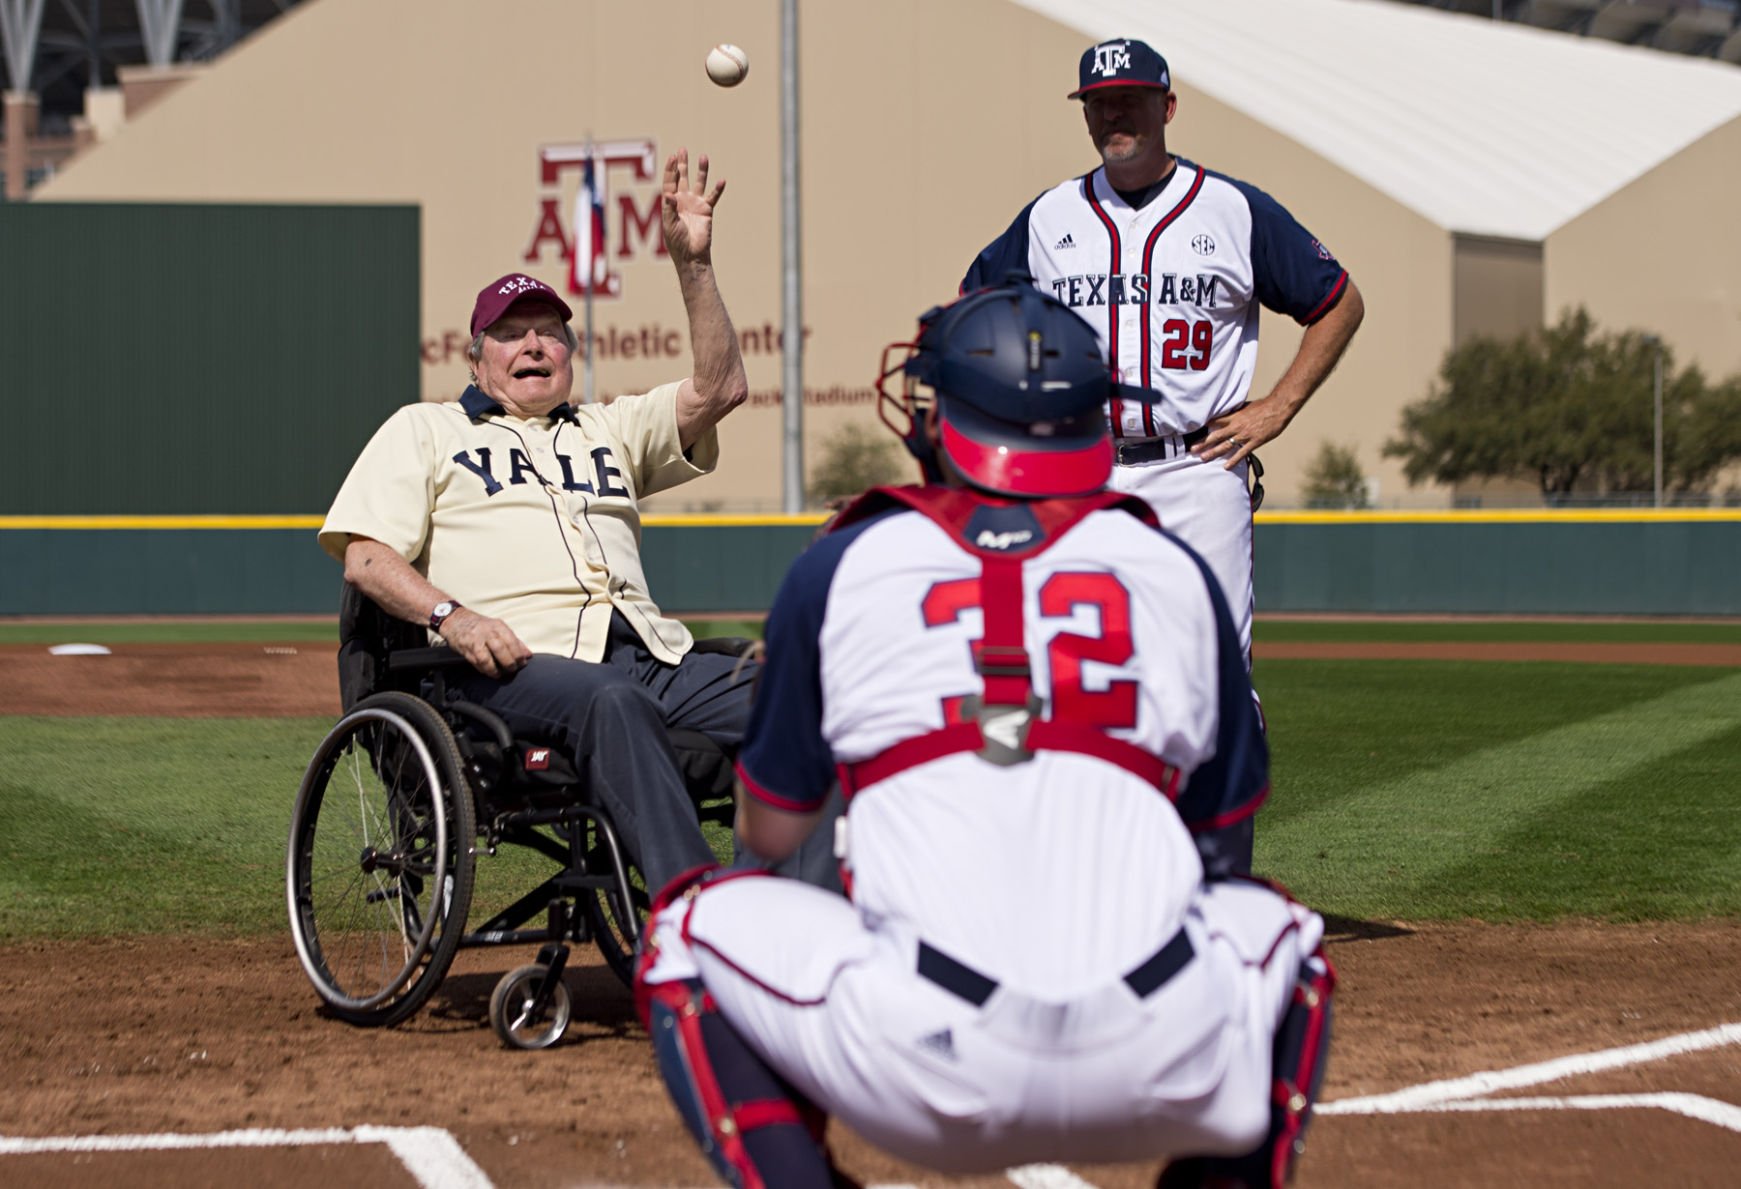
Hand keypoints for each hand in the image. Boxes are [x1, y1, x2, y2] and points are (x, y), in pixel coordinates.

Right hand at [437, 608, 532, 678]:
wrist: (456, 619)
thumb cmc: (481, 626)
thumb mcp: (498, 628)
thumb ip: (514, 641)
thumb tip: (528, 655)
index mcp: (498, 626)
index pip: (512, 641)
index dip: (519, 654)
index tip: (524, 662)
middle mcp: (487, 632)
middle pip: (501, 649)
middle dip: (509, 662)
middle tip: (513, 669)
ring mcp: (475, 641)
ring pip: (487, 658)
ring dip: (496, 669)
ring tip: (501, 673)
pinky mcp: (466, 649)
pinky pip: (477, 662)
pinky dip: (485, 670)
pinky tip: (491, 672)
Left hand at [661, 148, 725, 267]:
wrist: (691, 255)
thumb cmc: (677, 242)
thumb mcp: (669, 225)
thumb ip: (669, 208)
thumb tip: (669, 194)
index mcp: (670, 202)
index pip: (670, 182)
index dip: (671, 169)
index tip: (673, 157)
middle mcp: (683, 200)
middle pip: (682, 178)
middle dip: (682, 164)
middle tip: (682, 150)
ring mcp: (695, 204)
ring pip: (699, 183)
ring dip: (701, 171)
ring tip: (703, 157)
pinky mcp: (707, 210)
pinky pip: (713, 197)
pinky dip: (717, 189)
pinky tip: (721, 180)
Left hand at [1191, 396, 1291, 469]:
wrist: (1277, 407)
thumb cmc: (1263, 406)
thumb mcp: (1245, 406)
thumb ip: (1235, 413)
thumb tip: (1227, 415)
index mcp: (1234, 416)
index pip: (1214, 422)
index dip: (1204, 428)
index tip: (1194, 433)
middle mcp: (1236, 426)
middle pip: (1216, 436)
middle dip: (1203, 443)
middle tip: (1192, 449)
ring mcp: (1244, 435)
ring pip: (1225, 446)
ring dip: (1213, 452)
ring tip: (1203, 458)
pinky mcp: (1254, 442)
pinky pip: (1241, 453)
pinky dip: (1233, 461)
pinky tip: (1226, 467)